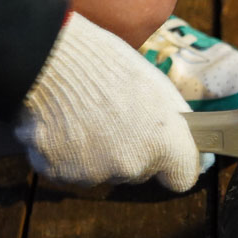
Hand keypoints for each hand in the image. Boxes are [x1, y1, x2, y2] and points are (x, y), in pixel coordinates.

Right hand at [15, 12, 204, 190]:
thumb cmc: (107, 65)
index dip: (174, 165)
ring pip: (102, 171)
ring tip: (83, 114)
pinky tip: (61, 123)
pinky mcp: (60, 174)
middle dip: (129, 150)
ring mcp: (95, 174)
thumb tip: (185, 142)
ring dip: (95, 152)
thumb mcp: (156, 87)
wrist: (51, 59)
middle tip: (113, 115)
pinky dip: (65, 152)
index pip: (182, 178)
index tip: (167, 154)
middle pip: (138, 171)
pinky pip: (68, 169)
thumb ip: (173, 125)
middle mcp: (134, 166)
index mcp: (164, 143)